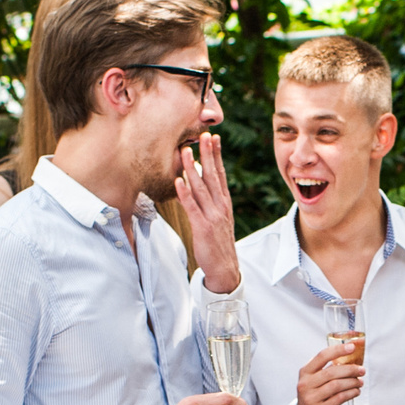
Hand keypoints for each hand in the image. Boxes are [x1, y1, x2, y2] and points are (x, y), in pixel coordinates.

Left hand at [174, 132, 240, 296]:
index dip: (217, 155)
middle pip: (213, 175)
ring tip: (186, 151)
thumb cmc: (219, 244)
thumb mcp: (219, 220)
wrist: (225, 269)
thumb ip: (212, 202)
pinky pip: (192, 207)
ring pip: (201, 188)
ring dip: (192, 168)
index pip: (220, 174)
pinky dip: (185, 193)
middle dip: (208, 154)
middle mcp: (220, 206)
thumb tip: (203, 186)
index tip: (213, 137)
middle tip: (204, 134)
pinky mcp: (203, 227)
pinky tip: (179, 181)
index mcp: (224, 203)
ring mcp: (212, 216)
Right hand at [294, 343, 365, 404]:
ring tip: (359, 382)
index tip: (351, 347)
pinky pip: (340, 397)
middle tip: (361, 370)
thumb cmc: (315, 397)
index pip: (322, 356)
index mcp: (305, 373)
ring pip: (337, 385)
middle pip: (332, 372)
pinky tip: (356, 391)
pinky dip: (351, 393)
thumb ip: (328, 370)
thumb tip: (350, 358)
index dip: (338, 350)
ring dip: (352, 382)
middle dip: (350, 369)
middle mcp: (306, 384)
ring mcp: (313, 398)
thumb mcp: (314, 382)